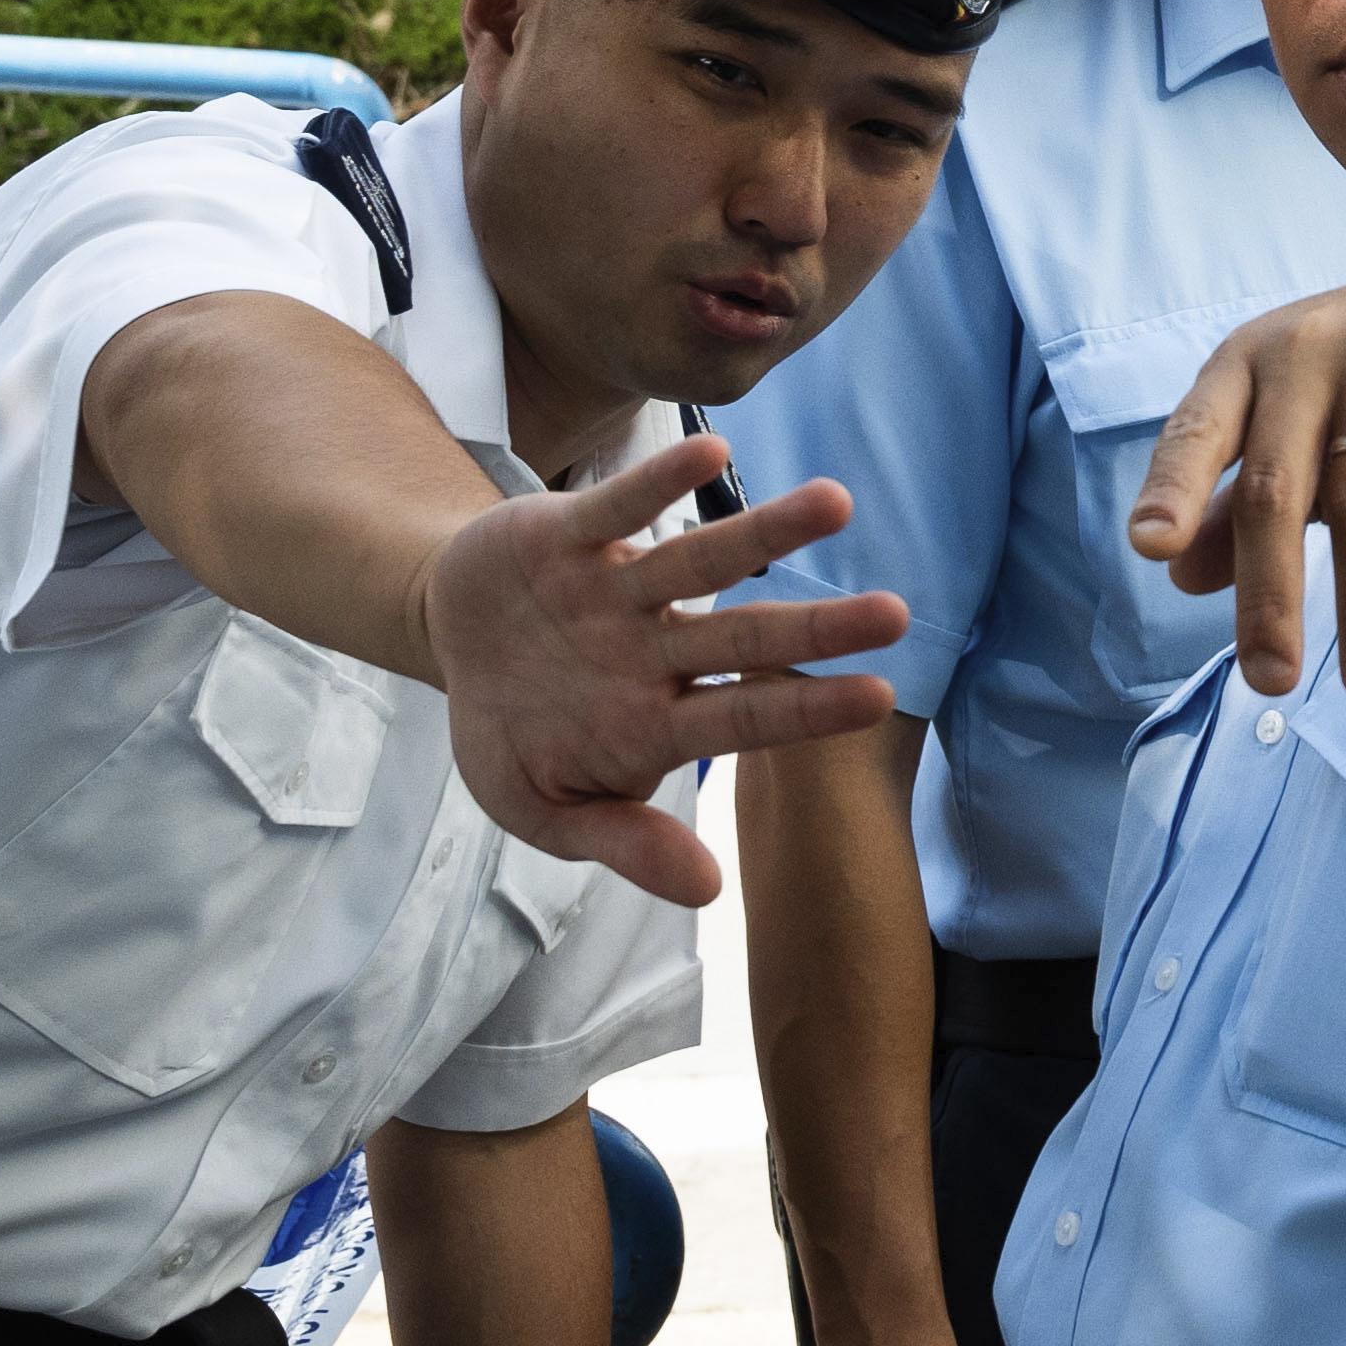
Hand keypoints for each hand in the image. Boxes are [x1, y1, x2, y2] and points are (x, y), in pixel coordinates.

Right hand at [422, 445, 895, 903]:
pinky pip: (618, 508)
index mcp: (654, 720)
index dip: (807, 709)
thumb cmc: (510, 730)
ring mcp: (617, 590)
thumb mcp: (542, 807)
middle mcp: (654, 650)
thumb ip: (622, 843)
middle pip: (745, 638)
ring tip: (838, 503)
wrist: (449, 639)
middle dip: (816, 627)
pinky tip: (713, 451)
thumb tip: (708, 893)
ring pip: (701, 559)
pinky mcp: (571, 536)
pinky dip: (659, 483)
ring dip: (765, 532)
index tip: (880, 698)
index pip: (745, 718)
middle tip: (896, 614)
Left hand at [1127, 260, 1345, 698]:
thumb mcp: (1293, 428)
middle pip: (1277, 488)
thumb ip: (1237, 502)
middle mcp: (1305, 348)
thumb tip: (1180, 580)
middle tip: (1270, 680)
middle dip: (1272, 596)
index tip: (1150, 547)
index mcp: (1246, 363)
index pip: (1196, 430)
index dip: (1174, 488)